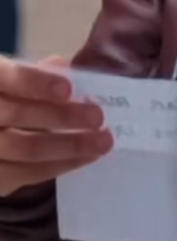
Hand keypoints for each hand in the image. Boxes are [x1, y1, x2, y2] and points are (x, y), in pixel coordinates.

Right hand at [0, 56, 112, 196]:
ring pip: (23, 148)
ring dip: (68, 145)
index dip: (35, 83)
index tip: (67, 89)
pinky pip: (24, 174)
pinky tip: (85, 157)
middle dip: (61, 116)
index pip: (6, 78)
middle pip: (16, 115)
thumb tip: (60, 66)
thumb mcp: (8, 79)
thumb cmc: (5, 98)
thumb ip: (31, 73)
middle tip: (98, 116)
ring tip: (103, 141)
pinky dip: (58, 165)